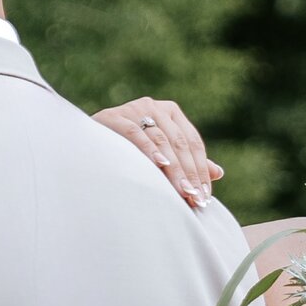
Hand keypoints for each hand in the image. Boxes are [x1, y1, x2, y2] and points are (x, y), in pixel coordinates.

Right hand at [94, 98, 221, 205]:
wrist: (85, 144)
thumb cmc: (127, 151)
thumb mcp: (160, 156)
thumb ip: (187, 163)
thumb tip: (219, 172)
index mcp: (170, 112)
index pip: (193, 142)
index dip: (201, 170)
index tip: (205, 196)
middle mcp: (154, 106)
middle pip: (180, 143)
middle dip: (189, 174)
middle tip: (196, 199)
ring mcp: (134, 109)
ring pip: (162, 140)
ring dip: (174, 169)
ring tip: (183, 191)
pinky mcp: (114, 116)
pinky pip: (136, 133)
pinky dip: (150, 150)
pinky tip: (160, 165)